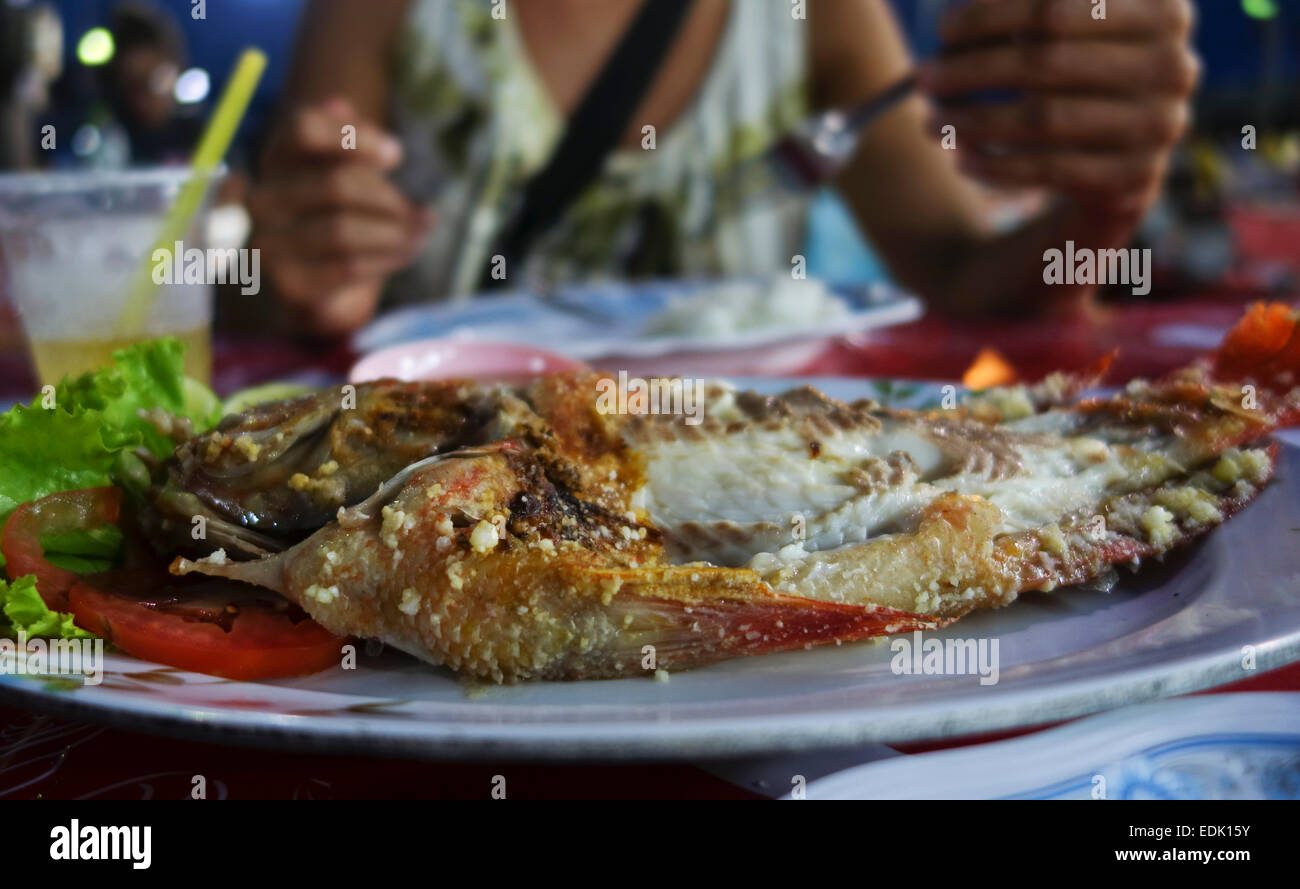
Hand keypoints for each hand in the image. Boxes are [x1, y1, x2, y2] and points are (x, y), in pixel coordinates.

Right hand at [249, 98, 432, 335]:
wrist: (301, 284)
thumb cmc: (327, 215)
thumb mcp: (335, 170)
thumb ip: (343, 138)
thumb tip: (341, 105)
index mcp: (276, 158)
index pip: (304, 129)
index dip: (355, 138)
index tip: (398, 155)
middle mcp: (262, 198)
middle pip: (336, 185)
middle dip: (390, 199)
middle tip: (420, 211)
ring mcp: (268, 244)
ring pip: (343, 231)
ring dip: (395, 233)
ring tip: (420, 232)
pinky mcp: (287, 284)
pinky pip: (347, 268)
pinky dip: (386, 259)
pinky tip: (406, 252)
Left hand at [922, 0, 1199, 215]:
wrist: (1118, 150)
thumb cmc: (1076, 71)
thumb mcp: (1064, 28)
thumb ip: (1026, 12)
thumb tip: (952, 18)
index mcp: (1160, 7)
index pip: (1055, 4)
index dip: (991, 14)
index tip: (943, 28)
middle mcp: (1172, 62)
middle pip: (1046, 60)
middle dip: (973, 69)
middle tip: (924, 79)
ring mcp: (1160, 123)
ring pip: (1045, 119)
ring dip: (974, 121)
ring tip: (931, 123)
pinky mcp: (1136, 176)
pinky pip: (1050, 171)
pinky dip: (997, 165)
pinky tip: (961, 158)